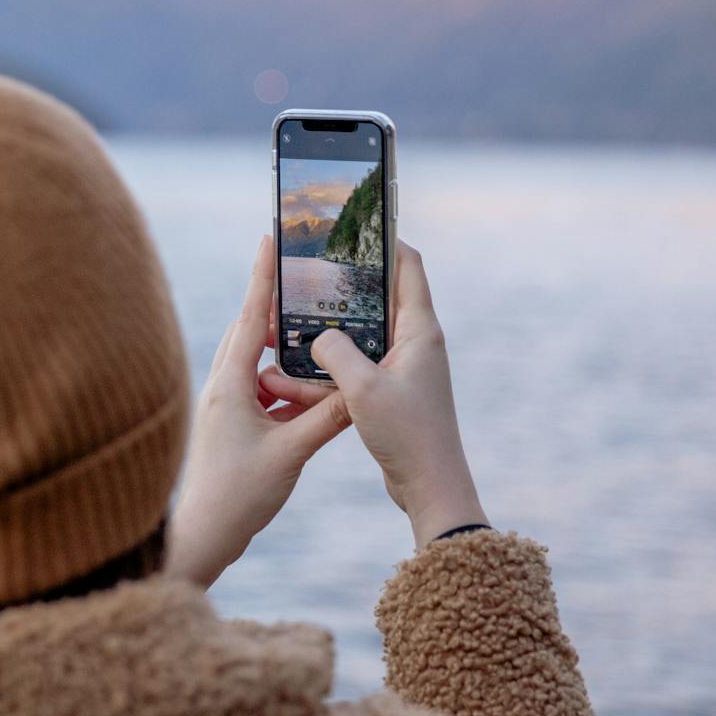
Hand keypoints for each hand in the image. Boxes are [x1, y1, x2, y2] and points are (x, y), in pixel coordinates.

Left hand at [165, 235, 353, 587]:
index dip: (263, 277)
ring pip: (253, 361)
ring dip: (278, 343)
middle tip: (297, 270)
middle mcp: (220, 388)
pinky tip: (303, 384)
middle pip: (249, 330)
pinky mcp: (228, 425)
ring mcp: (222, 406)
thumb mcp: (291, 455)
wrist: (201, 537)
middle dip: (273, 300)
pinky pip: (257, 387)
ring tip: (307, 323)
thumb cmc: (238, 497)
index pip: (250, 318)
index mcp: (229, 385)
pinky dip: (279, 378)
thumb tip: (359, 387)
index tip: (270, 239)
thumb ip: (327, 417)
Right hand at [310, 242, 487, 550]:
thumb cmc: (407, 435)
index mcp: (419, 330)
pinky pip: (354, 368)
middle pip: (376, 298)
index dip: (384, 241)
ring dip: (325, 336)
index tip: (352, 227)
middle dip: (339, 289)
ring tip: (286, 328)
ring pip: (358, 337)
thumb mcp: (362, 388)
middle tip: (306, 275)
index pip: (408, 265)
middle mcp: (415, 343)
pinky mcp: (390, 392)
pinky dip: (327, 369)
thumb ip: (334, 351)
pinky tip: (293, 375)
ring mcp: (402, 368)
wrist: (429, 488)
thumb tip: (316, 334)